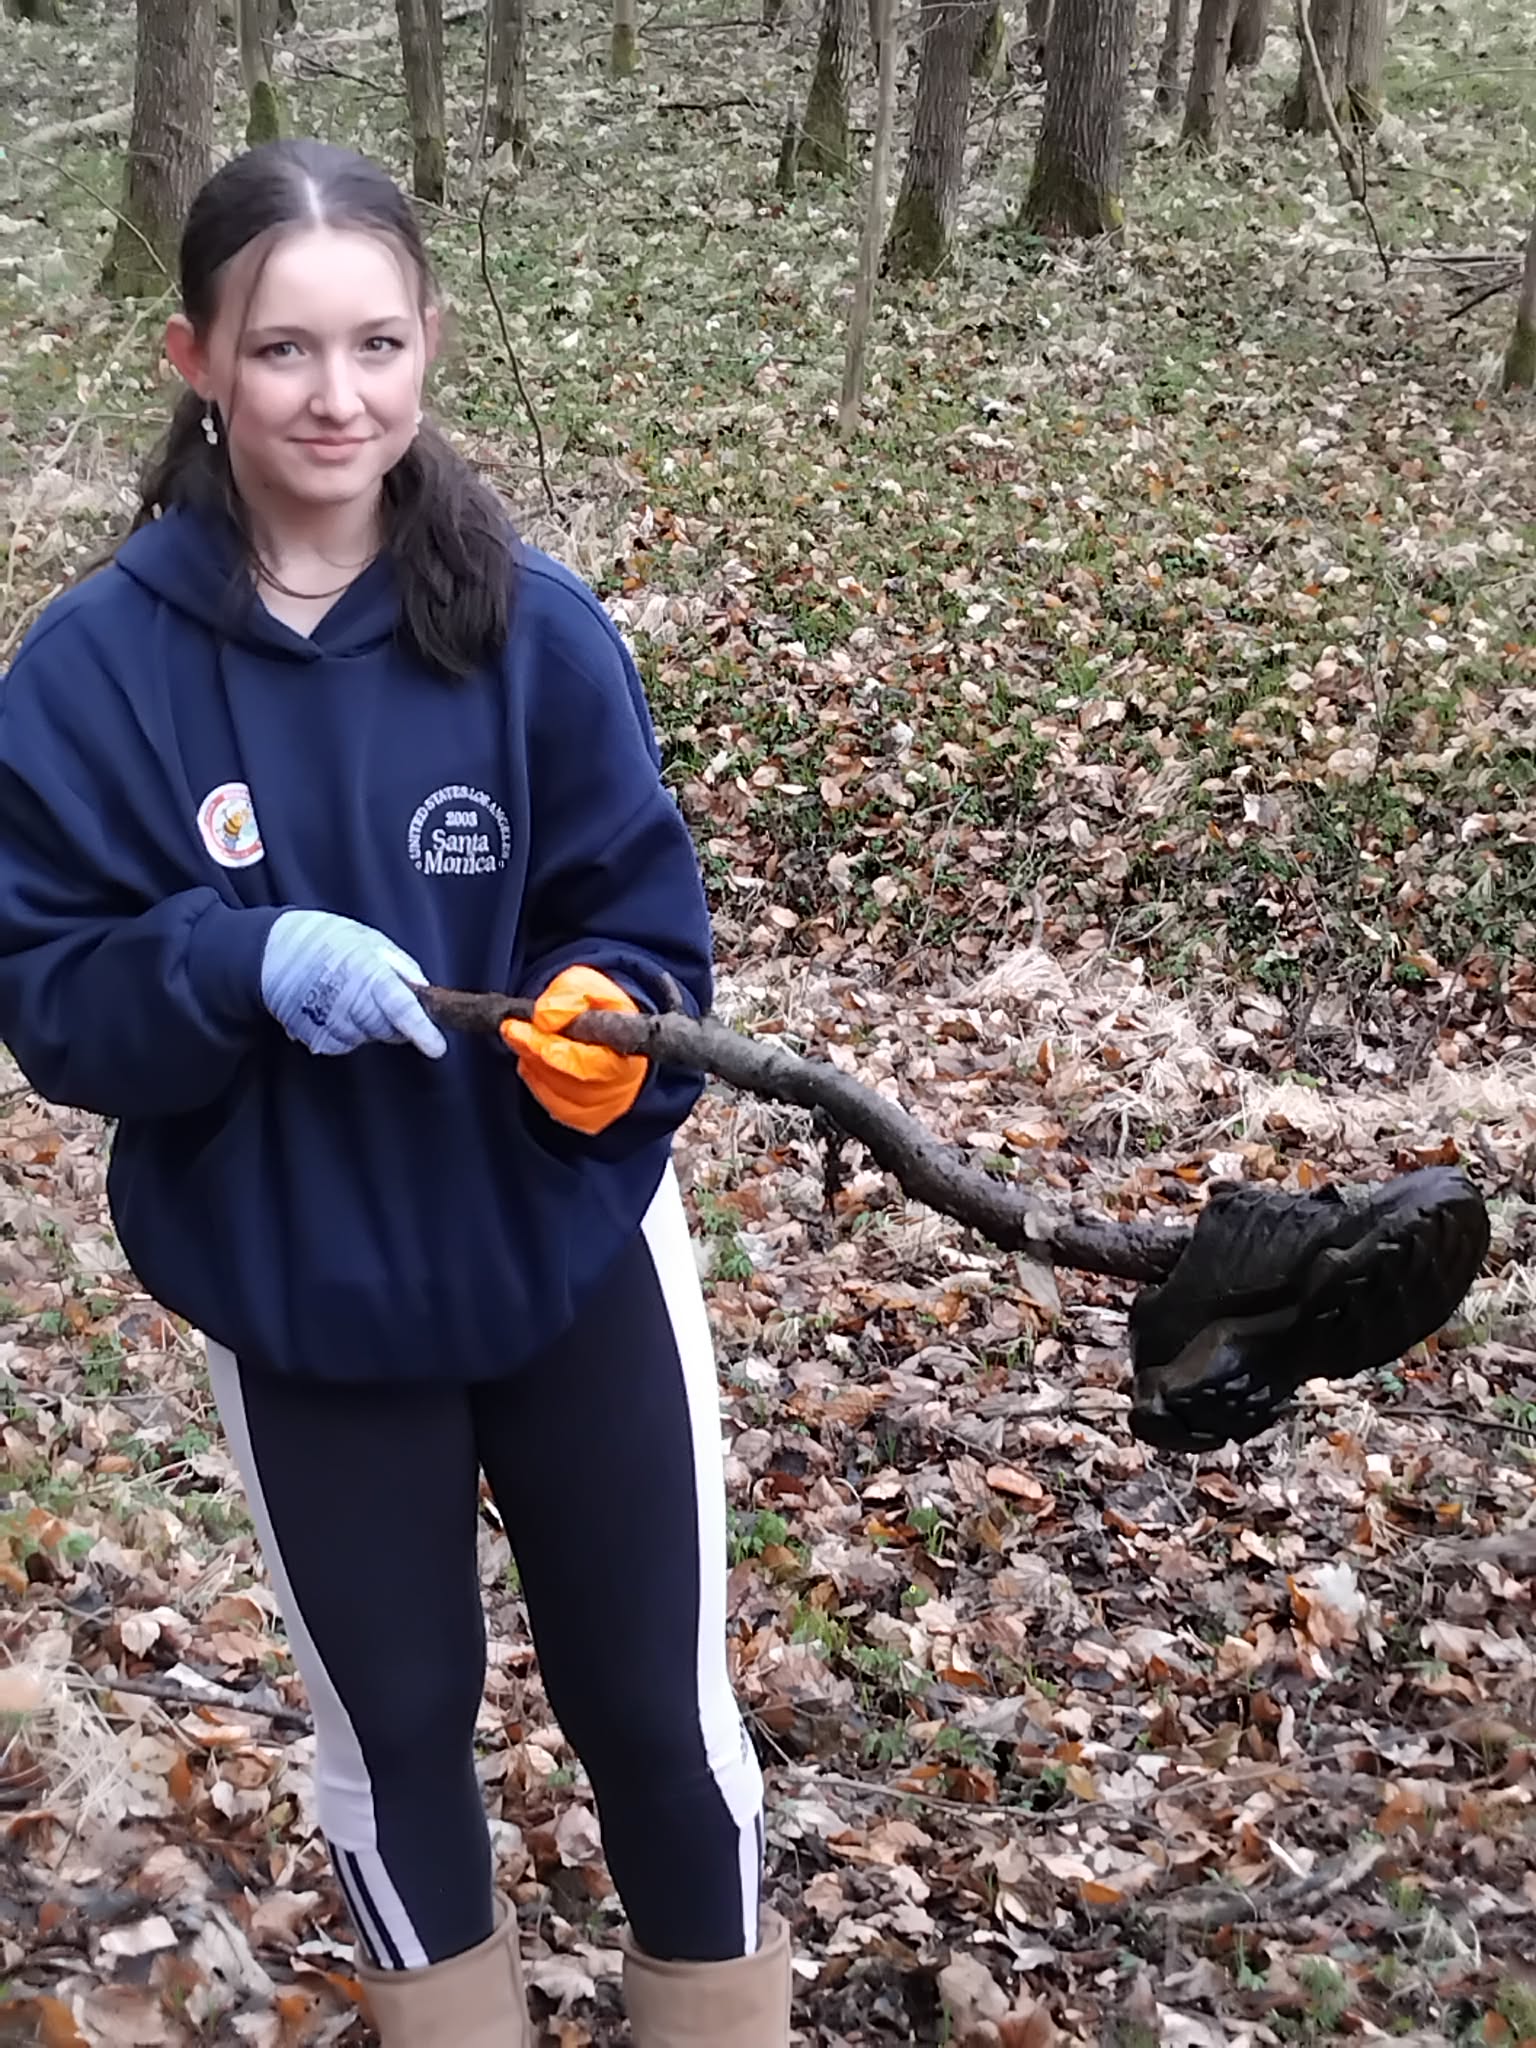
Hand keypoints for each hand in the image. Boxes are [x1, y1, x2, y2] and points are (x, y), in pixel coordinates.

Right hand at [260, 911, 446, 1058]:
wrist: (271, 951)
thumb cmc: (324, 939)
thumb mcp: (369, 939)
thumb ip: (400, 966)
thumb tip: (423, 991)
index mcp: (367, 972)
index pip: (400, 1008)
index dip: (421, 1031)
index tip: (437, 1048)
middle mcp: (348, 1000)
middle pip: (387, 1030)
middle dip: (394, 1021)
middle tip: (378, 996)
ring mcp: (328, 1021)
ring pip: (366, 1038)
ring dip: (368, 1025)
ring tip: (350, 996)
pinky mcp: (312, 1035)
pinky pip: (343, 1044)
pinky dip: (347, 1032)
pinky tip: (335, 1009)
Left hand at [499, 966, 647, 1133]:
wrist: (618, 1040)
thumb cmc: (607, 1014)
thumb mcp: (593, 988)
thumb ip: (572, 993)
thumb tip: (545, 1017)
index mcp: (627, 1055)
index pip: (589, 1062)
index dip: (553, 1050)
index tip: (522, 1028)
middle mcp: (620, 1089)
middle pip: (568, 1081)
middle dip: (534, 1051)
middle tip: (511, 1030)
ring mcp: (604, 1109)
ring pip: (554, 1092)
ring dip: (532, 1063)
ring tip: (526, 1039)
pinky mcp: (588, 1120)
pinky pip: (551, 1105)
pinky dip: (536, 1080)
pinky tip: (535, 1061)